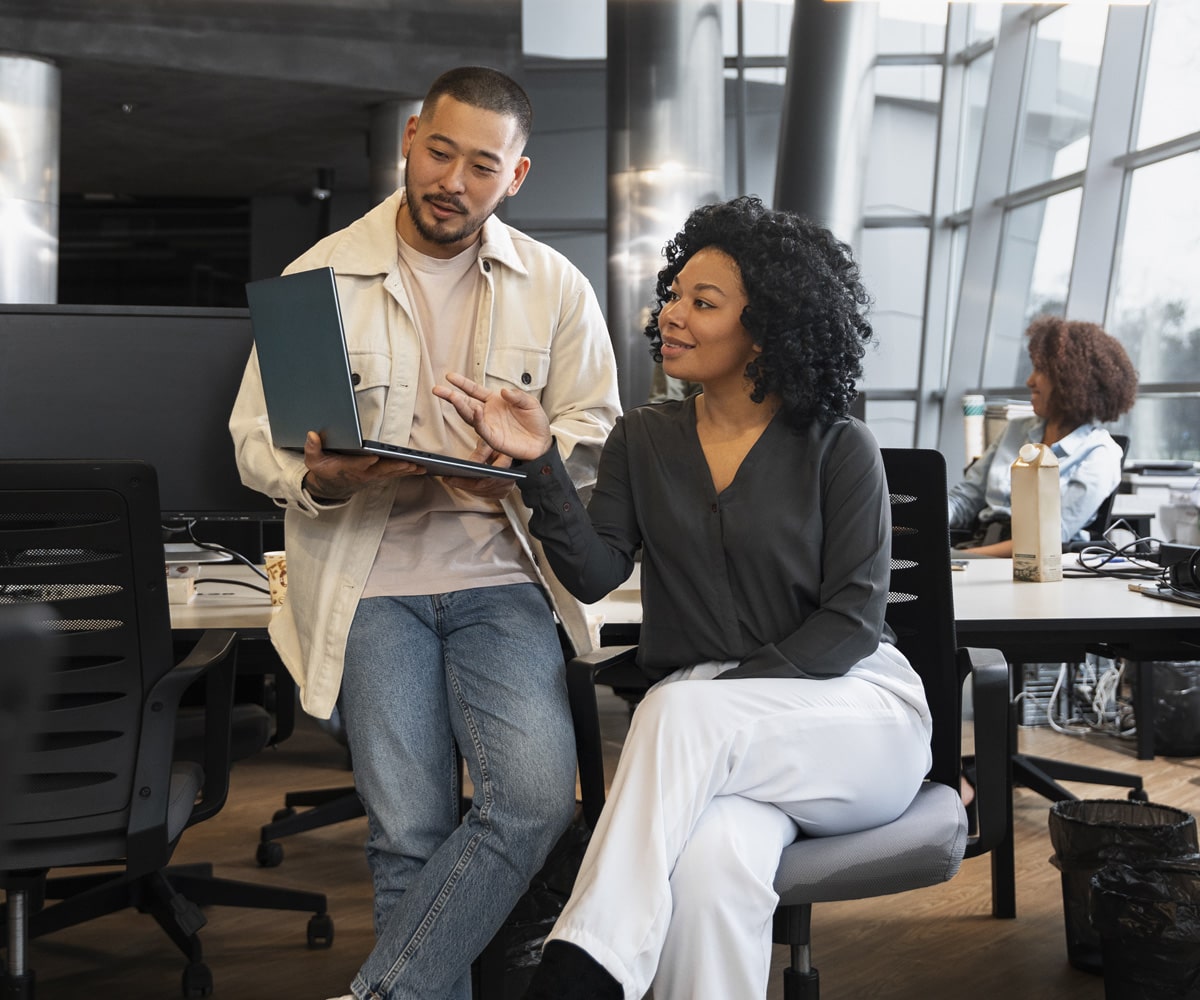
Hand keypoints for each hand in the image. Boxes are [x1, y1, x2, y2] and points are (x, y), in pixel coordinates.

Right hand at [302, 431, 425, 497]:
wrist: (332, 487)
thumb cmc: (325, 470)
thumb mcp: (313, 460)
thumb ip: (312, 448)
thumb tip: (312, 435)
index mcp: (347, 469)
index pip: (356, 465)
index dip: (364, 462)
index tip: (372, 457)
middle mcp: (362, 474)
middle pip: (380, 470)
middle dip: (393, 467)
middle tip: (407, 463)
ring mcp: (372, 477)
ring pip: (391, 473)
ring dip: (405, 470)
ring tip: (419, 465)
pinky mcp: (379, 477)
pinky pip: (395, 474)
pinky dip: (407, 471)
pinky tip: (420, 468)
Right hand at [433, 372, 552, 460]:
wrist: (542, 442)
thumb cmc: (535, 421)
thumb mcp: (529, 403)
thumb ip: (517, 395)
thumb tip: (503, 391)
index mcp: (494, 401)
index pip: (474, 390)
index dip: (462, 383)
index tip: (449, 376)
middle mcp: (488, 413)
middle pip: (465, 402)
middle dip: (451, 396)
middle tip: (438, 390)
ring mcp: (489, 425)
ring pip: (469, 415)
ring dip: (461, 406)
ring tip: (452, 397)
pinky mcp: (493, 438)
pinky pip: (482, 428)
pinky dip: (478, 420)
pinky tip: (475, 410)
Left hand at [441, 441, 516, 498]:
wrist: (508, 449)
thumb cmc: (499, 444)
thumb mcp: (488, 443)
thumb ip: (479, 453)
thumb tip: (469, 465)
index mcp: (507, 464)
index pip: (485, 480)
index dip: (466, 482)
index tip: (452, 478)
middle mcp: (509, 478)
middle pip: (482, 488)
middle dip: (463, 485)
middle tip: (447, 479)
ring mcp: (507, 487)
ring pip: (482, 493)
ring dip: (466, 488)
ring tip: (452, 481)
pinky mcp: (503, 491)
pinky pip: (485, 494)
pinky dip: (473, 490)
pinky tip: (463, 485)